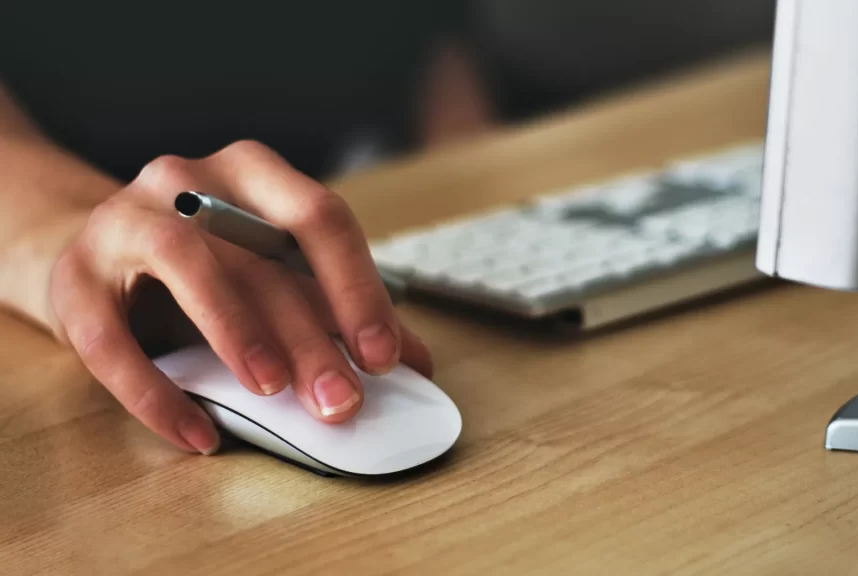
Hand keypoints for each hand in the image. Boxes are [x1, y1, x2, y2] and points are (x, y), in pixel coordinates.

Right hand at [48, 140, 432, 454]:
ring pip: (187, 265)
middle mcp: (188, 180)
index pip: (319, 217)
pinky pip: (110, 339)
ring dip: (237, 331)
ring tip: (272, 391)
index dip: (357, 287)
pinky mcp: (73, 278)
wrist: (95, 256)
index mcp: (253, 174)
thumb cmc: (205, 266)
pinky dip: (157, 393)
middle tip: (341, 400)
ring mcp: (124, 221)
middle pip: (260, 254)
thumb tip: (417, 362)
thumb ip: (337, 309)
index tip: (384, 355)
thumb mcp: (273, 274)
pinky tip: (198, 434)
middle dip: (310, 334)